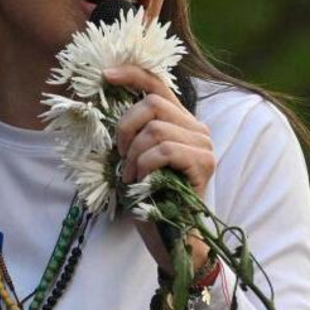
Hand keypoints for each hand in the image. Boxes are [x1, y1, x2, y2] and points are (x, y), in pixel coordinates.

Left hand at [104, 64, 214, 273]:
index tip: (105, 75)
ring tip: (131, 175)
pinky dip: (144, 165)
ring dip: (133, 154)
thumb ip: (132, 128)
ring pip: (155, 129)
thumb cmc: (149, 195)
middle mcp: (197, 128)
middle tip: (121, 156)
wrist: (170, 235)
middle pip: (153, 103)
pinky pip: (164, 149)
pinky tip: (141, 181)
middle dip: (126, 128)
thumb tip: (105, 96)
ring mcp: (204, 145)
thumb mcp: (134, 155)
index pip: (158, 84)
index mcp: (180, 121)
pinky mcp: (204, 163)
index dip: (131, 74)